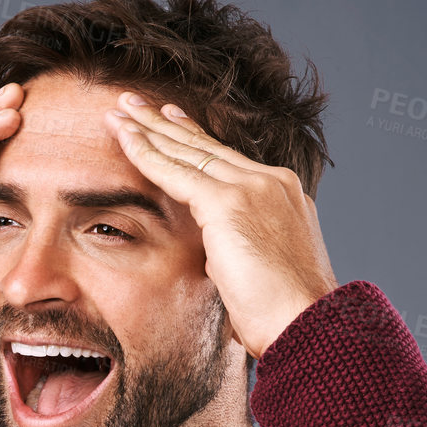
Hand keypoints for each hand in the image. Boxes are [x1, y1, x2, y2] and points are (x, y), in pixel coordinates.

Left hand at [102, 91, 336, 358]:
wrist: (308, 324)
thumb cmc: (286, 315)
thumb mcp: (263, 270)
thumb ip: (237, 250)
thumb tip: (217, 254)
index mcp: (282, 196)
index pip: (228, 159)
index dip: (194, 138)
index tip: (170, 119)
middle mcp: (270, 182)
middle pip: (206, 146)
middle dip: (165, 123)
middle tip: (135, 102)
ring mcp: (252, 188)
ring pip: (188, 150)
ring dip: (147, 128)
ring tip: (118, 108)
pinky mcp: (228, 203)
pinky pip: (176, 171)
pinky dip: (145, 153)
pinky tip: (123, 136)